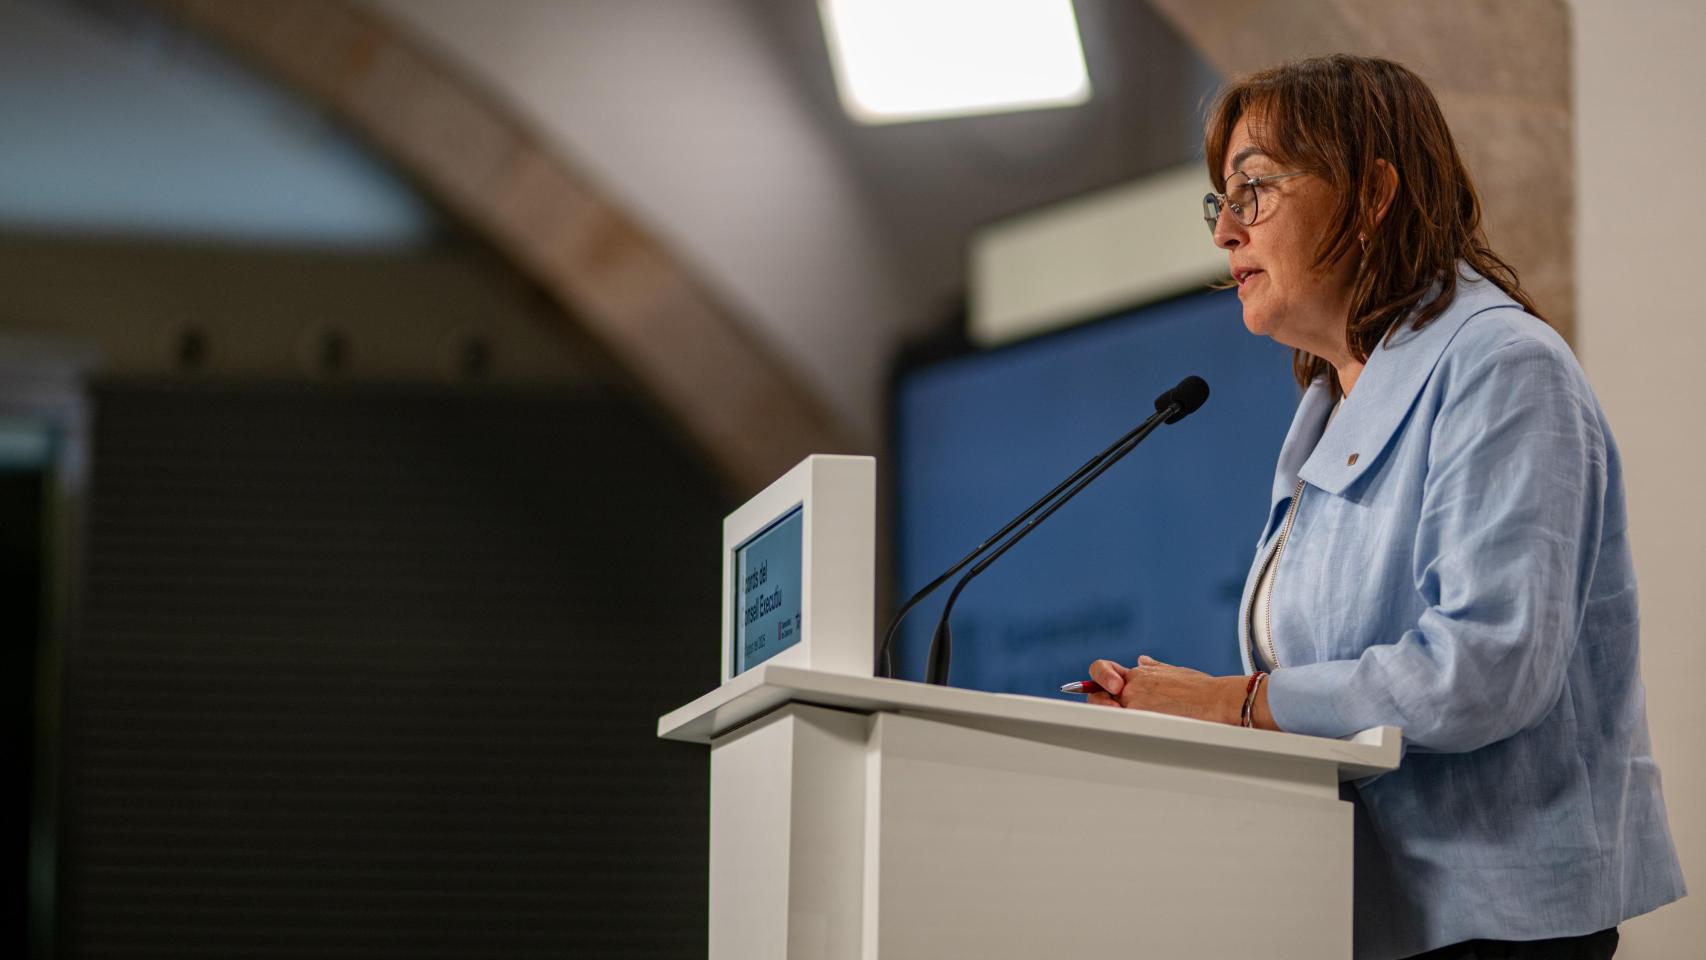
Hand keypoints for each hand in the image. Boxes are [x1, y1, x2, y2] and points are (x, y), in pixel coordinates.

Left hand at [1083, 655, 1244, 725]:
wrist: (1215, 700)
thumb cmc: (1200, 688)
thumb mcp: (1173, 672)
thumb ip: (1153, 668)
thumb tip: (1141, 660)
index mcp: (1138, 672)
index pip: (1102, 670)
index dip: (1098, 679)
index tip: (1104, 689)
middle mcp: (1132, 686)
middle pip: (1099, 697)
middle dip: (1103, 705)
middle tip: (1115, 712)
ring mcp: (1134, 704)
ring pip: (1112, 715)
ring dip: (1120, 719)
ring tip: (1143, 724)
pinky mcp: (1141, 719)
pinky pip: (1123, 727)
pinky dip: (1129, 730)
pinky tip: (1147, 732)